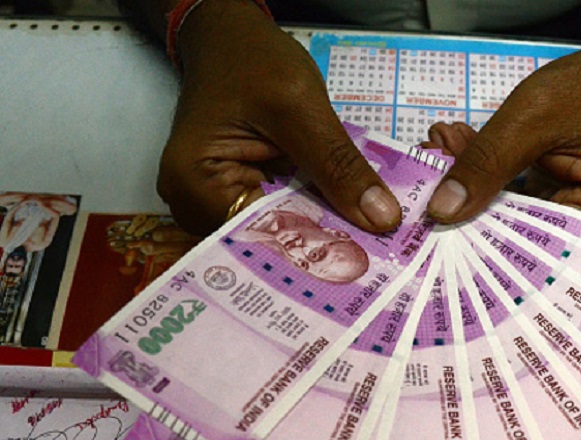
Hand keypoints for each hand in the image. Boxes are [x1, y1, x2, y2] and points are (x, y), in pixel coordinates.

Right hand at [157, 0, 400, 234]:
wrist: (230, 35)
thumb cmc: (252, 60)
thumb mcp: (302, 108)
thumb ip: (339, 166)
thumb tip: (382, 219)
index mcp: (194, 183)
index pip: (258, 235)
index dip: (312, 247)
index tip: (364, 257)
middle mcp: (194, 203)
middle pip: (265, 239)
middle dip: (319, 245)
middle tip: (376, 256)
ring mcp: (214, 200)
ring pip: (276, 229)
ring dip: (318, 230)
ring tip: (369, 243)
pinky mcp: (238, 192)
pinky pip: (279, 212)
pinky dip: (310, 212)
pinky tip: (346, 218)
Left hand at [425, 16, 580, 231]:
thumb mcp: (533, 119)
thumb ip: (487, 164)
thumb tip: (440, 212)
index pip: (539, 246)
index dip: (484, 238)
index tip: (433, 222)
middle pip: (524, 238)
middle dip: (470, 211)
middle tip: (422, 183)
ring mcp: (579, 220)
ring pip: (513, 222)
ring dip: (474, 191)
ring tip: (435, 156)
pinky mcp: (559, 206)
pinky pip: (517, 206)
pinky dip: (487, 182)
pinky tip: (452, 156)